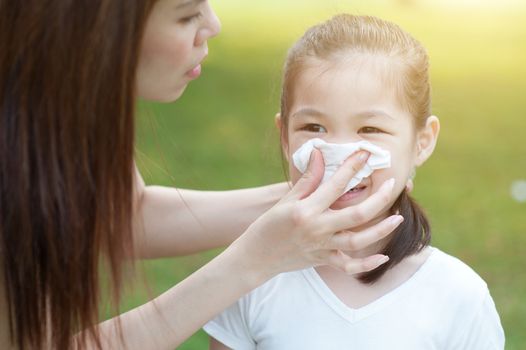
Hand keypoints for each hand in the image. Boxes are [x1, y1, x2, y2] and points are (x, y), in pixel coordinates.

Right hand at [235, 149, 402, 279]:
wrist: (256, 256)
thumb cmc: (269, 225)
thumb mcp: (286, 199)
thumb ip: (308, 179)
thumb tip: (320, 154)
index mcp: (306, 209)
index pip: (335, 185)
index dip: (352, 167)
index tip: (365, 153)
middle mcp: (317, 228)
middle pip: (356, 215)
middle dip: (379, 198)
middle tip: (392, 184)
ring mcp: (321, 247)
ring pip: (358, 241)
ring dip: (380, 230)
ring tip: (398, 219)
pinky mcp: (323, 260)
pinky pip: (348, 266)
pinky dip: (366, 264)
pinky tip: (382, 256)